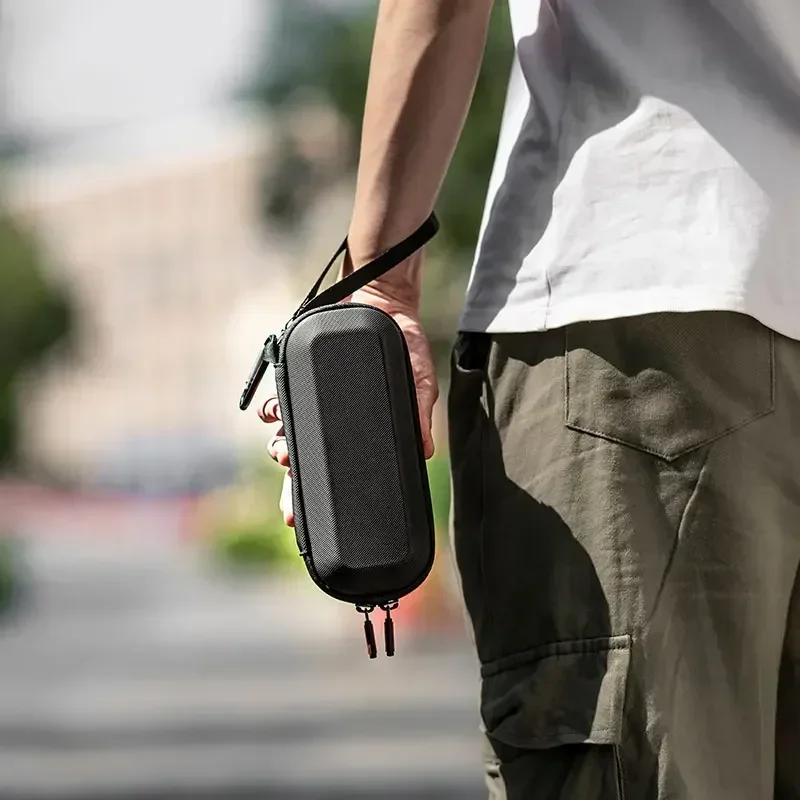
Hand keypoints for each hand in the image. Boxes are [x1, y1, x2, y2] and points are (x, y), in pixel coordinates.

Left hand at [258, 287, 437, 527]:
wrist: (384, 304)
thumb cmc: (405, 348)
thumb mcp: (418, 383)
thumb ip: (419, 415)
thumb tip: (425, 450)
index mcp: (355, 433)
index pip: (335, 471)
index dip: (318, 498)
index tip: (305, 524)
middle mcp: (331, 425)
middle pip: (305, 466)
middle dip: (292, 491)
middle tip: (290, 513)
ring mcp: (313, 404)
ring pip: (288, 438)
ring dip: (280, 451)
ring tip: (283, 455)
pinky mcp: (300, 379)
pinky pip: (279, 403)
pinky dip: (272, 412)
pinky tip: (272, 415)